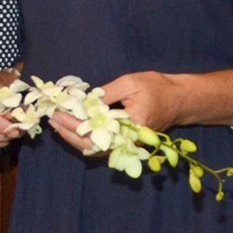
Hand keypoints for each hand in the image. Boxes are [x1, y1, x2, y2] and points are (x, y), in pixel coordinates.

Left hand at [44, 70, 178, 153]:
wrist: (179, 100)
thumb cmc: (157, 88)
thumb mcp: (131, 83)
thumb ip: (106, 94)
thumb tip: (83, 102)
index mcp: (131, 127)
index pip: (95, 131)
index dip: (74, 123)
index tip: (58, 113)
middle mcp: (128, 142)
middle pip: (91, 146)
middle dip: (69, 133)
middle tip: (52, 119)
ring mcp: (127, 146)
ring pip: (95, 150)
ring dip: (74, 138)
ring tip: (57, 124)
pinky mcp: (125, 144)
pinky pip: (101, 147)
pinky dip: (85, 139)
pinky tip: (72, 128)